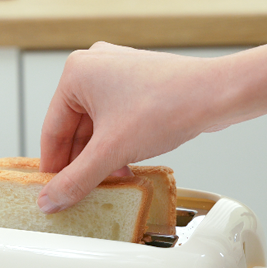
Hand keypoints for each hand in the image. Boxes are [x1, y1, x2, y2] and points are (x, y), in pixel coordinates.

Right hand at [37, 42, 230, 212]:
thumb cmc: (167, 106)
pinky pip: (115, 120)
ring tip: (106, 182)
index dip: (53, 167)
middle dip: (80, 163)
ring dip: (99, 157)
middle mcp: (94, 67)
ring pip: (96, 126)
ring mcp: (118, 73)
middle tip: (79, 192)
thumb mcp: (112, 152)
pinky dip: (116, 144)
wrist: (216, 94)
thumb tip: (51, 200)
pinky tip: (124, 165)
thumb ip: (77, 180)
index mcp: (76, 72)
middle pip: (74, 129)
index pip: (52, 130)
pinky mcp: (138, 83)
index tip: (53, 192)